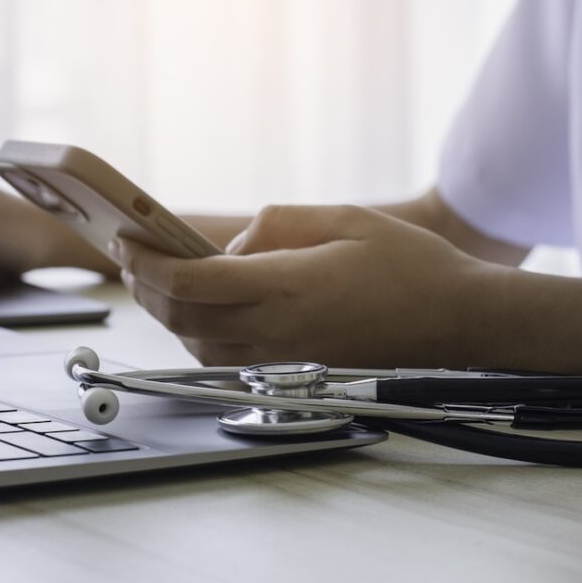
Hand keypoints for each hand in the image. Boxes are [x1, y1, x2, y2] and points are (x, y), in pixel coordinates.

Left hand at [115, 204, 486, 366]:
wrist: (456, 321)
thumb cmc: (409, 266)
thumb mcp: (343, 218)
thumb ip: (277, 225)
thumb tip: (233, 248)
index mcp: (286, 287)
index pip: (191, 281)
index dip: (147, 262)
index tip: (125, 240)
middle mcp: (277, 329)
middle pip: (183, 317)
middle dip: (143, 287)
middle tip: (128, 256)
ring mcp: (284, 354)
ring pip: (198, 343)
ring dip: (165, 313)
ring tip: (153, 279)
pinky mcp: (294, 364)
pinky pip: (225, 355)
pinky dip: (195, 332)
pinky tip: (197, 308)